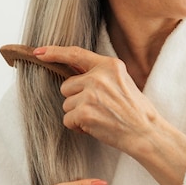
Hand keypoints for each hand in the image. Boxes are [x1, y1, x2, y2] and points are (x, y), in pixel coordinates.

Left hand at [33, 46, 185, 184]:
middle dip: (76, 98)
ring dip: (77, 114)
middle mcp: (99, 76)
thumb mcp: (121, 81)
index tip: (40, 52)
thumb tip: (74, 73)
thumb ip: (100, 75)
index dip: (55, 52)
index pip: (76, 54)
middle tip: (98, 108)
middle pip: (67, 85)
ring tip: (100, 118)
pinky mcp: (85, 112)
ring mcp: (91, 94)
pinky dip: (78, 127)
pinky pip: (68, 119)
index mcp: (109, 65)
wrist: (146, 132)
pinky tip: (95, 127)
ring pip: (66, 104)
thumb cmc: (136, 110)